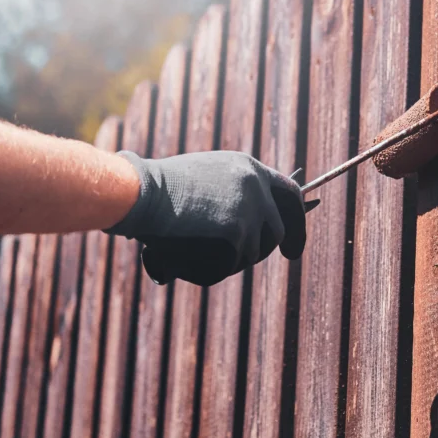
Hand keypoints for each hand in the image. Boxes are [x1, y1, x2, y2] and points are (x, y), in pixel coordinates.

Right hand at [105, 150, 305, 286]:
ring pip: (252, 253)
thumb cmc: (159, 188)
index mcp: (249, 168)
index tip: (292, 244)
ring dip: (231, 260)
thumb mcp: (206, 179)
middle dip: (270, 250)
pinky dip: (211, 269)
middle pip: (278, 230)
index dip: (296, 220)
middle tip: (254, 262)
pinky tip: (188, 258)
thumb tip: (248, 230)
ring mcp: (249, 209)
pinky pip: (231, 265)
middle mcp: (256, 186)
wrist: (141, 192)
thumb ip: (232, 196)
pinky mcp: (236, 232)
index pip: (289, 194)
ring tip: (198, 251)